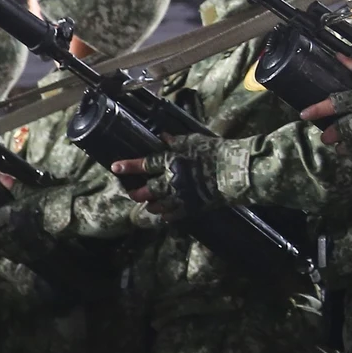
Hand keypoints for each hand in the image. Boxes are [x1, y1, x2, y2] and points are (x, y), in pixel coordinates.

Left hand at [109, 134, 224, 217]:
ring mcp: (181, 196)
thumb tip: (162, 136)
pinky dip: (166, 216)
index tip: (115, 167)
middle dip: (136, 193)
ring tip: (147, 205)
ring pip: (158, 205)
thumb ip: (176, 141)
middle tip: (132, 193)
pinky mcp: (192, 208)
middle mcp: (171, 180)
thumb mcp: (194, 141)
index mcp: (170, 161)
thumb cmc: (215, 151)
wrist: (236, 171)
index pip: (145, 164)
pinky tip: (163, 216)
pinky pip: (174, 215)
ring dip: (150, 205)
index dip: (128, 166)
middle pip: (147, 190)